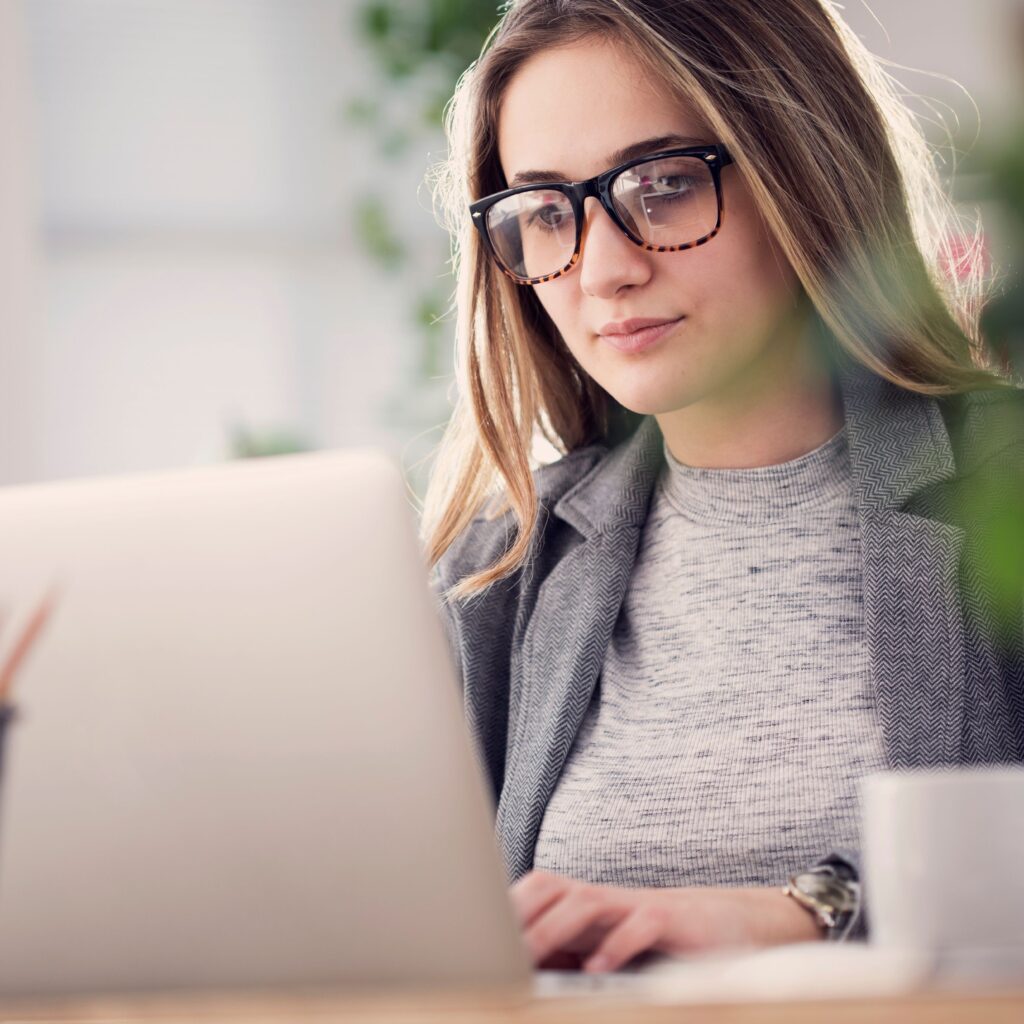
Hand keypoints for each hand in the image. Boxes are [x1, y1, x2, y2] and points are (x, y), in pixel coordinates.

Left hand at [509, 869, 823, 973]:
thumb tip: (528, 971)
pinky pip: (641, 923)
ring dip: (556, 927)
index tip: (478, 933)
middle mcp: (607, 898)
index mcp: (588, 903)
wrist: (731, 921)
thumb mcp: (610, 945)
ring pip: (588, 902)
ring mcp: (638, 904)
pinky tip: (600, 969)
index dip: (508, 906)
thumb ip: (574, 953)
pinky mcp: (672, 919)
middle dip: (521, 915)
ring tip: (532, 956)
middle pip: (552, 888)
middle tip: (496, 949)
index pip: (538, 889)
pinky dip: (618, 945)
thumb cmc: (660, 937)